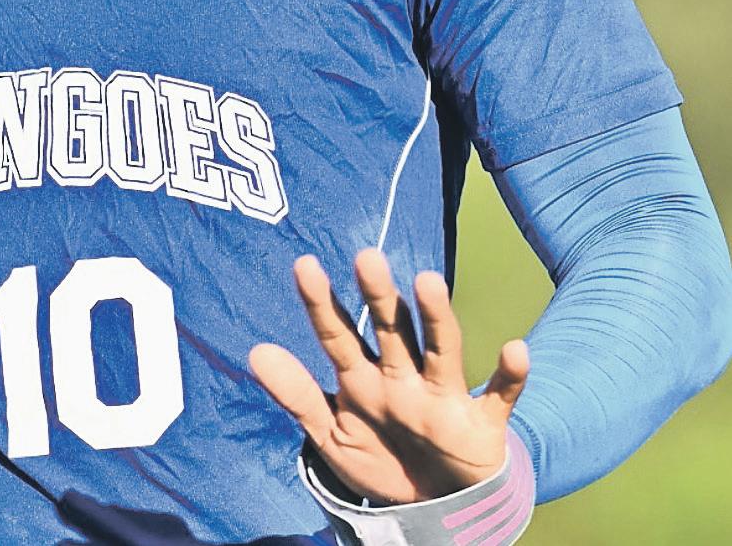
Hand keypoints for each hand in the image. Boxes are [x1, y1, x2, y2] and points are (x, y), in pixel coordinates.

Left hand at [249, 249, 528, 503]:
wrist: (434, 512)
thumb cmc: (381, 461)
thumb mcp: (332, 434)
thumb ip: (297, 394)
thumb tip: (256, 351)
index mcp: (363, 380)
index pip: (336, 336)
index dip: (320, 303)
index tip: (304, 265)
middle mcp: (403, 379)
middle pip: (389, 330)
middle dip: (378, 297)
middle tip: (365, 257)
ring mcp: (442, 398)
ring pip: (441, 350)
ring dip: (436, 318)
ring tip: (428, 282)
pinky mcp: (482, 424)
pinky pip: (499, 397)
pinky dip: (510, 376)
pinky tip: (514, 350)